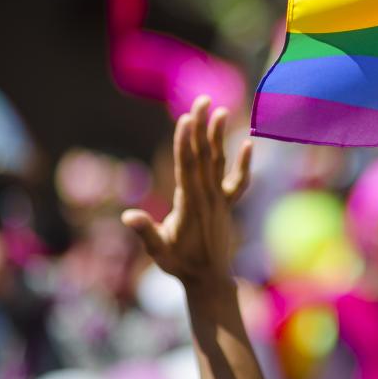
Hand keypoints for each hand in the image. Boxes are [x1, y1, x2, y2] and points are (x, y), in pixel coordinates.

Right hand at [122, 96, 252, 287]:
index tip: (186, 118)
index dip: (186, 141)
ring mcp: (220, 199)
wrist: (210, 279)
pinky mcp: (227, 203)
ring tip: (220, 110)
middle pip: (204, 156)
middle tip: (201, 100)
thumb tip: (128, 216)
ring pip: (219, 162)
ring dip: (218, 136)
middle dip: (201, 128)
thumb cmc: (180, 265)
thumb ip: (146, 232)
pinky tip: (249, 143)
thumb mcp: (159, 251)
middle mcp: (208, 196)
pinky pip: (238, 180)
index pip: (187, 166)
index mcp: (190, 204)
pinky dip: (243, 163)